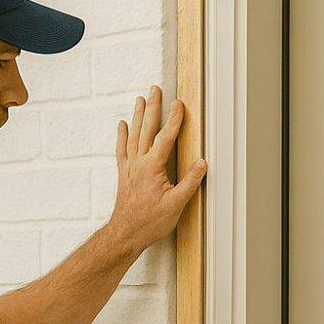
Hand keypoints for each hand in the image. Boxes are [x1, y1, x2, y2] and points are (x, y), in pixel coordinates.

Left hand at [110, 85, 206, 256]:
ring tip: (141, 99)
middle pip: (146, 129)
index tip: (179, 104)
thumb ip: (190, 182)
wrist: (125, 233)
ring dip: (138, 116)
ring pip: (133, 135)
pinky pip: (122, 149)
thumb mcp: (176, 204)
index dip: (174, 119)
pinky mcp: (123, 174)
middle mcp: (138, 163)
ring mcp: (129, 167)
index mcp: (152, 168)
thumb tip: (201, 163)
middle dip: (152, 108)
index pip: (165, 138)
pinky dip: (122, 136)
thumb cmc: (149, 222)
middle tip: (154, 90)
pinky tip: (122, 125)